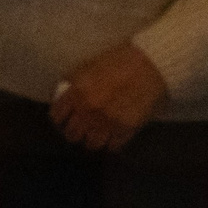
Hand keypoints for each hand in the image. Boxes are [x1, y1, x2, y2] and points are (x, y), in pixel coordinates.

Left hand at [52, 42, 167, 150]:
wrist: (150, 65)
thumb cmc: (118, 61)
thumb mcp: (87, 68)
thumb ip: (72, 85)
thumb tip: (62, 98)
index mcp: (76, 92)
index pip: (57, 116)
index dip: (60, 120)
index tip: (64, 121)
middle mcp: (89, 110)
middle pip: (72, 134)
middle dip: (75, 132)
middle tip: (81, 129)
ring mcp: (108, 121)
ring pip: (92, 144)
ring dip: (93, 140)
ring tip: (97, 135)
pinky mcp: (127, 129)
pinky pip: (113, 146)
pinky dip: (112, 143)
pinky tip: (113, 136)